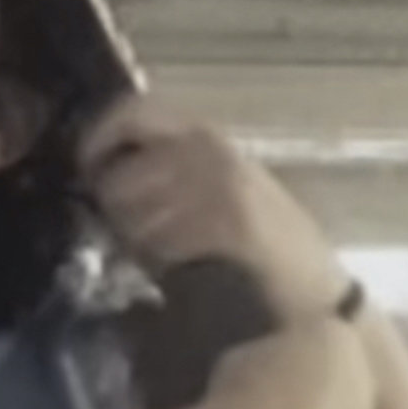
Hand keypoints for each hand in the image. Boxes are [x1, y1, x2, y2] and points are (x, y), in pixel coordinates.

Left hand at [77, 92, 348, 322]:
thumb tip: (102, 175)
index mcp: (207, 135)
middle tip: (136, 237)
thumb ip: (168, 173)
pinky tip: (179, 272)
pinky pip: (162, 242)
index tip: (88, 168)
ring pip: (133, 214)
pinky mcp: (228, 222)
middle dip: (116, 212)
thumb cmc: (265, 249)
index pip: (134, 111)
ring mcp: (219, 185)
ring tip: (163, 257)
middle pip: (119, 177)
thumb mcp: (218, 191)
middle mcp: (210, 151)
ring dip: (136, 242)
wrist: (319, 296)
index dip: (99, 138)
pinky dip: (161, 263)